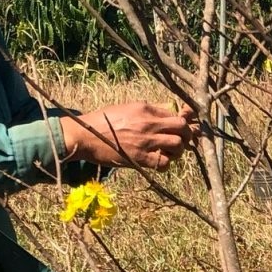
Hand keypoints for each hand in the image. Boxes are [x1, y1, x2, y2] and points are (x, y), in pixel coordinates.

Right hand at [64, 101, 197, 171]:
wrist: (85, 135)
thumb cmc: (103, 121)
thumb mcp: (126, 107)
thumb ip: (148, 110)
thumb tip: (167, 112)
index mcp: (145, 108)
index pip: (176, 113)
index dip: (184, 121)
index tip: (185, 126)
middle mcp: (148, 123)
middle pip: (182, 127)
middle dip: (187, 134)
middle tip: (182, 140)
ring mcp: (145, 141)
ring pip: (178, 145)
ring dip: (178, 150)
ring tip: (171, 152)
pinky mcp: (139, 158)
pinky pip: (164, 163)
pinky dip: (166, 163)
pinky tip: (160, 161)